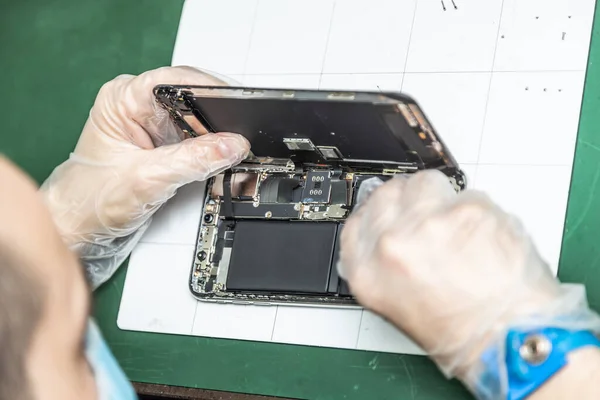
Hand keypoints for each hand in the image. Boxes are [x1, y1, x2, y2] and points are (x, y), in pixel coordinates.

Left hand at [41, 66, 249, 287]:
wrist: (79, 230)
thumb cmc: (89, 200)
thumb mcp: (147, 179)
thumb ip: (194, 160)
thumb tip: (232, 145)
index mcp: (123, 99)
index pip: (177, 81)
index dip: (211, 92)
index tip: (238, 108)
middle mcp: (137, 108)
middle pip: (193, 102)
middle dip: (217, 121)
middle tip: (236, 141)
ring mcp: (151, 129)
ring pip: (198, 124)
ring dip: (214, 140)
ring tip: (226, 156)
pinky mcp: (162, 148)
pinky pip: (195, 143)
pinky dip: (208, 154)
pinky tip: (215, 164)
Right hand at [338, 170, 596, 393]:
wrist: (510, 339)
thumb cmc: (461, 334)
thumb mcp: (396, 306)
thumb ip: (382, 264)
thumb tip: (385, 232)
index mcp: (368, 272)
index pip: (356, 221)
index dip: (376, 213)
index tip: (388, 212)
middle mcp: (392, 244)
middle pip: (388, 194)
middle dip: (408, 202)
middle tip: (429, 221)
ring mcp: (430, 223)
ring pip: (426, 184)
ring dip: (439, 198)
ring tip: (457, 229)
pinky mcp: (468, 210)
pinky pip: (466, 195)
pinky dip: (474, 210)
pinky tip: (482, 237)